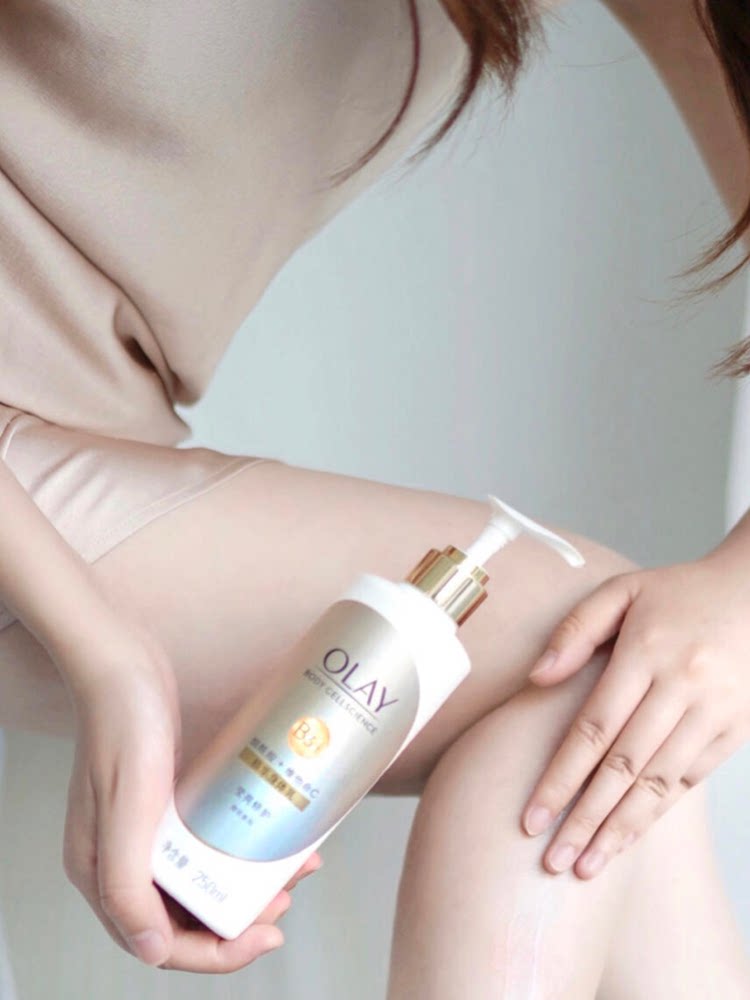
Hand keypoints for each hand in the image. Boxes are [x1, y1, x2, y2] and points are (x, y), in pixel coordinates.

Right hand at [57, 621, 321, 971]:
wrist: (126, 665)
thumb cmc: (123, 728)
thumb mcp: (124, 809)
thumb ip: (128, 883)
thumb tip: (152, 951)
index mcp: (103, 874)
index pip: (161, 943)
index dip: (216, 953)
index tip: (267, 938)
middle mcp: (123, 860)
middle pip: (186, 914)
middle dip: (241, 917)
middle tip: (287, 898)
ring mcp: (146, 831)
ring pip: (202, 879)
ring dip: (247, 883)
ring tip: (293, 867)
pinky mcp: (166, 803)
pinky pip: (206, 842)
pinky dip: (238, 848)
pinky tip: (271, 835)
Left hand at [518, 553, 749, 878]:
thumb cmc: (679, 594)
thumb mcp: (622, 591)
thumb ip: (576, 630)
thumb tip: (537, 678)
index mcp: (646, 651)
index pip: (594, 729)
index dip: (561, 778)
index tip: (532, 816)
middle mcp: (682, 686)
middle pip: (624, 767)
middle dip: (585, 818)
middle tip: (551, 861)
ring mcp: (714, 712)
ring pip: (660, 784)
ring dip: (621, 829)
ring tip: (586, 864)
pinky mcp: (735, 730)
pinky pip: (690, 780)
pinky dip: (658, 812)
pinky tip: (629, 836)